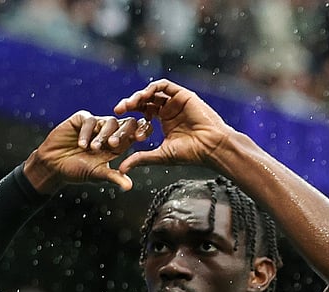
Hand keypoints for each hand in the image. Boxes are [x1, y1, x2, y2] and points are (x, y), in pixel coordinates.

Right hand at [24, 111, 151, 192]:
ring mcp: (96, 124)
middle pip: (125, 124)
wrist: (54, 166)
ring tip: (93, 148)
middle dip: (121, 133)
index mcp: (118, 145)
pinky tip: (81, 145)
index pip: (135, 134)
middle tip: (113, 144)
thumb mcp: (97, 174)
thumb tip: (129, 187)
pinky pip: (89, 121)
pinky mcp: (81, 120)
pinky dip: (86, 132)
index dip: (141, 132)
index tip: (141, 138)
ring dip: (102, 135)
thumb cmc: (77, 171)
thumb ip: (113, 177)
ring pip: (109, 121)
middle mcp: (109, 132)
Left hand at [113, 79, 233, 172]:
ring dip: (139, 95)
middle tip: (119, 110)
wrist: (211, 147)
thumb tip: (121, 169)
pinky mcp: (183, 95)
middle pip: (146, 100)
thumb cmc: (190, 153)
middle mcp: (170, 110)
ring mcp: (176, 101)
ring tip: (129, 104)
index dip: (130, 114)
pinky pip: (165, 85)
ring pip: (153, 92)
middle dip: (130, 103)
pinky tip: (144, 96)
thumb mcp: (160, 155)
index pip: (143, 112)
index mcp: (165, 121)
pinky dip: (152, 88)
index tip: (118, 120)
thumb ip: (141, 158)